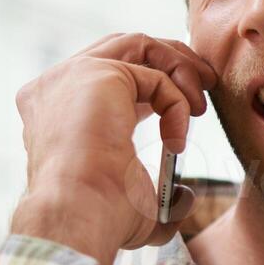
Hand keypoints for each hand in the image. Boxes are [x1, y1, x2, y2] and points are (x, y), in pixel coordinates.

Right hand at [10, 33, 216, 264]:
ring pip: (139, 45)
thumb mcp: (134, 206)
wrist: (77, 216)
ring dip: (179, 69)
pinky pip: (154, 75)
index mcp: (56, 112)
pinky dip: (176, 102)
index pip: (110, 75)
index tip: (190, 107)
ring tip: (199, 107)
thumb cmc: (99, 219)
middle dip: (172, 61)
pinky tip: (176, 141)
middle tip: (207, 84)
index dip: (154, 84)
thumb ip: (159, 197)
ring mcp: (72, 75)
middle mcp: (56, 87)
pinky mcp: (97, 73)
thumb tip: (184, 197)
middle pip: (124, 47)